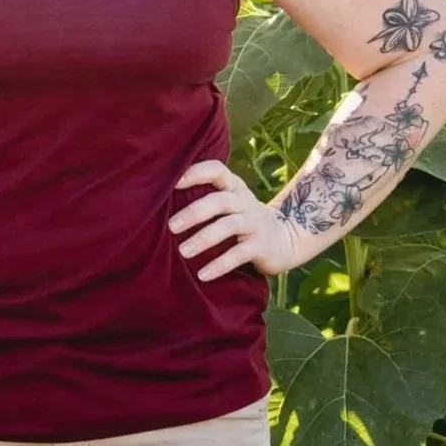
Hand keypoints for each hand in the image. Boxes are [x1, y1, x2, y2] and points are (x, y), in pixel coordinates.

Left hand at [170, 160, 307, 279]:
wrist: (285, 239)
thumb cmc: (243, 219)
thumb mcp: (230, 203)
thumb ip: (207, 198)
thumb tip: (161, 202)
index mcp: (234, 186)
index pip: (216, 170)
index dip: (196, 173)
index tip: (173, 183)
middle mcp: (244, 201)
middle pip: (219, 200)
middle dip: (194, 212)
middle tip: (171, 226)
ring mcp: (255, 222)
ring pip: (229, 226)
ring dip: (204, 238)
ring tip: (183, 252)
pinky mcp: (261, 245)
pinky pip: (239, 254)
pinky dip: (220, 264)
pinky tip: (203, 274)